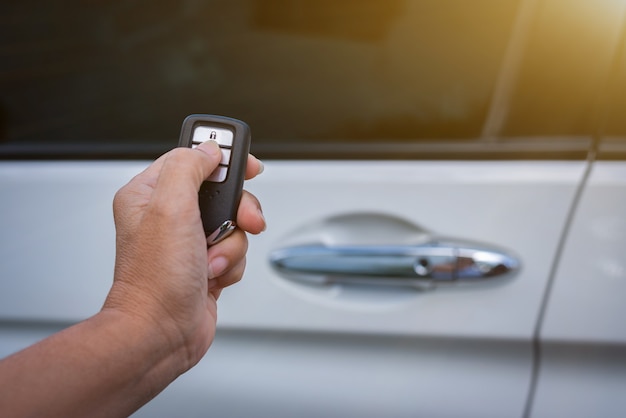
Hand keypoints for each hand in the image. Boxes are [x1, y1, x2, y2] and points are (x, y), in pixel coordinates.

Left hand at [104, 140, 264, 369]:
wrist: (162, 334)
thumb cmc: (155, 280)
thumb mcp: (170, 208)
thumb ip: (188, 168)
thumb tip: (209, 150)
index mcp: (150, 194)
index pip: (193, 158)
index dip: (224, 158)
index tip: (248, 165)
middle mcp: (169, 216)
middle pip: (223, 192)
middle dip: (237, 210)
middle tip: (243, 219)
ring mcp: (189, 241)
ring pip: (234, 224)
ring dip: (231, 244)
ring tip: (211, 260)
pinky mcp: (206, 264)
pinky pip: (236, 250)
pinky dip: (231, 264)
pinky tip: (212, 276)